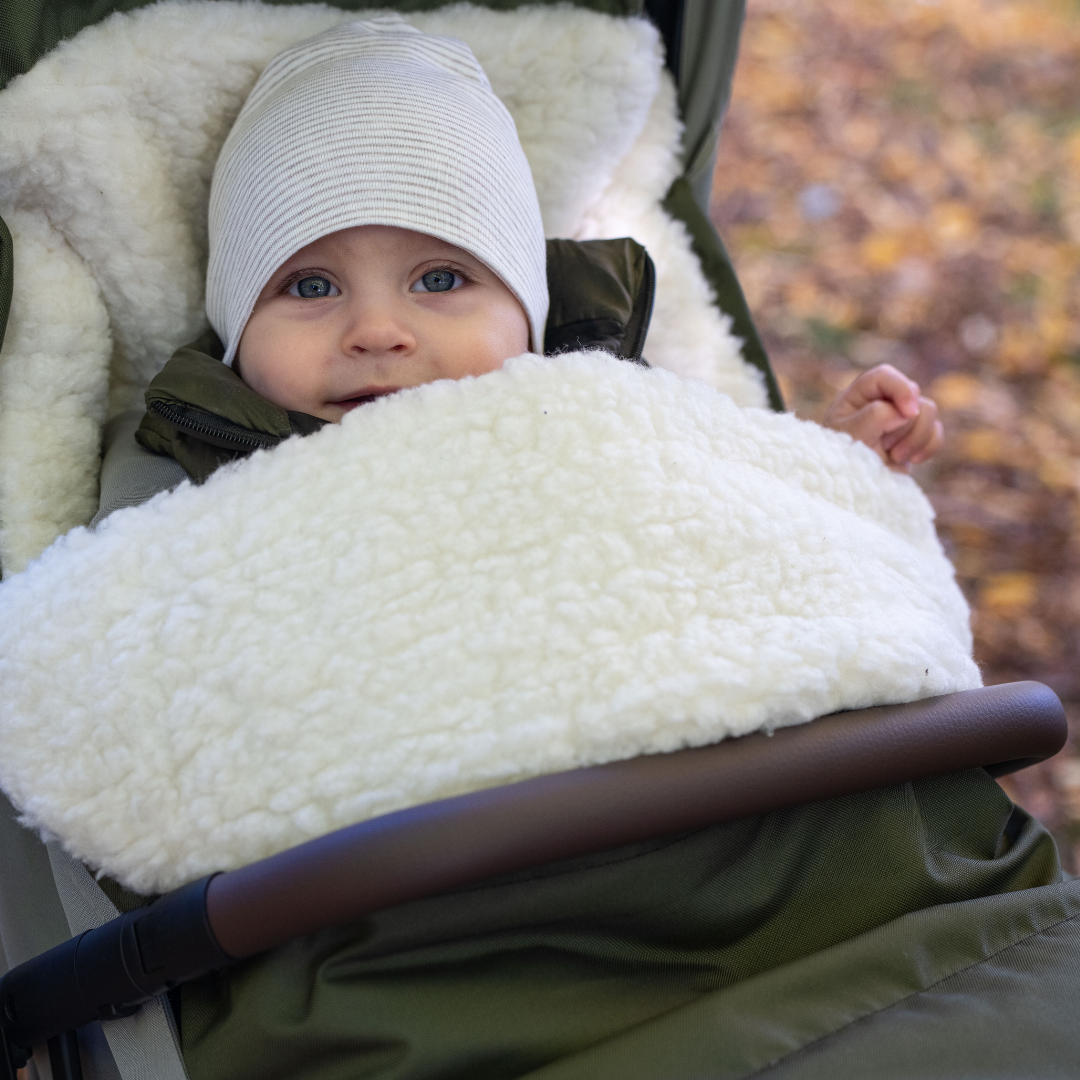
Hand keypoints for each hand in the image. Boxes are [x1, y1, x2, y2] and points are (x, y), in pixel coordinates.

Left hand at [821, 364, 942, 470]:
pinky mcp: (914, 438)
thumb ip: (876, 416)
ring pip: (929, 411)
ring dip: (916, 436)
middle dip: (904, 423)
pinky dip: (929, 446)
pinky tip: (912, 460)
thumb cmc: (842, 462)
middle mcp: (879, 402)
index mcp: (857, 397)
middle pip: (912, 393)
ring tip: (894, 456)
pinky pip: (937, 431)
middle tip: (884, 446)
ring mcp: (899, 419)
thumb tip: (905, 412)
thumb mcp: (852, 436)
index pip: (884, 376)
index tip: (908, 413)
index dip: (901, 389)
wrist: (851, 493)